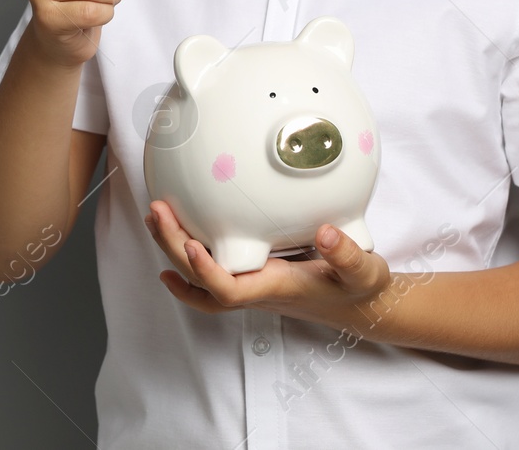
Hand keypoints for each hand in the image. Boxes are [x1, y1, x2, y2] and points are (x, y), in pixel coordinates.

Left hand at [144, 200, 391, 331]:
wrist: (360, 306)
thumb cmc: (359, 289)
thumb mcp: (363, 271)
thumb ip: (347, 254)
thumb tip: (326, 233)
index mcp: (276, 288)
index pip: (231, 291)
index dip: (206, 272)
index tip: (192, 244)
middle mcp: (256, 289)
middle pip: (202, 281)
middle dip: (174, 248)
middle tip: (157, 212)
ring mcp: (250, 284)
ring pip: (199, 278)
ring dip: (173, 249)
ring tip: (155, 216)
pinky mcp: (250, 274)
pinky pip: (208, 277)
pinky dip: (185, 267)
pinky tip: (171, 251)